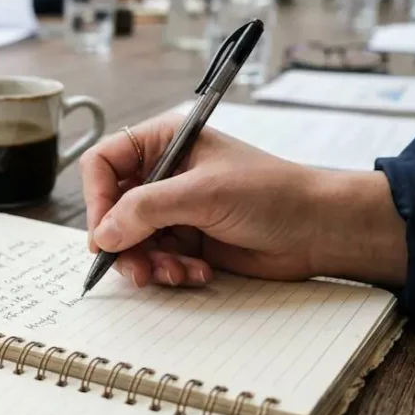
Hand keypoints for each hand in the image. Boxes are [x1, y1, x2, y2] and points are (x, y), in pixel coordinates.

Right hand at [80, 112, 407, 288]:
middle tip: (138, 267)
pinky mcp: (189, 240)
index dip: (97, 199)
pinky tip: (197, 273)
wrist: (318, 229)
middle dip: (124, 242)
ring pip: (132, 241)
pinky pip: (157, 260)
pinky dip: (170, 271)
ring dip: (148, 263)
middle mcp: (165, 174)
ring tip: (175, 273)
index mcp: (165, 142)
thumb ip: (146, 210)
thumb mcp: (202, 194)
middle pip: (113, 209)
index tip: (104, 233)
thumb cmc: (272, 193)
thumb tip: (102, 234)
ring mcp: (176, 209)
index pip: (104, 164)